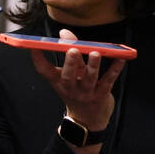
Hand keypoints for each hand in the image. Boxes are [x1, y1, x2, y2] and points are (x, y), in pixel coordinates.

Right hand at [29, 28, 123, 148]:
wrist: (88, 121)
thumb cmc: (77, 93)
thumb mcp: (68, 78)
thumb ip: (69, 56)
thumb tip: (64, 32)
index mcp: (59, 83)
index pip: (45, 71)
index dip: (38, 58)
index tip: (34, 46)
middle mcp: (71, 88)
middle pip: (68, 76)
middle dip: (70, 63)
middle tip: (71, 50)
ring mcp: (86, 93)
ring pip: (89, 78)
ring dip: (92, 65)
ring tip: (95, 53)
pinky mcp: (101, 95)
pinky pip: (108, 81)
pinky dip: (115, 69)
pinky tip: (120, 59)